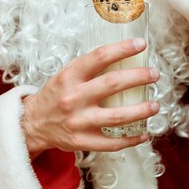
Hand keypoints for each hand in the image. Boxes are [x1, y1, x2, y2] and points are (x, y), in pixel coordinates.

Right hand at [21, 38, 159, 158]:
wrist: (33, 124)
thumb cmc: (56, 95)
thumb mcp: (66, 74)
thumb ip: (90, 67)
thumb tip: (124, 56)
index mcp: (70, 77)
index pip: (99, 57)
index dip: (122, 49)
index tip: (140, 45)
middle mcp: (73, 98)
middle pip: (112, 84)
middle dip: (138, 77)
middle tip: (154, 74)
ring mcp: (78, 122)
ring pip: (116, 116)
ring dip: (141, 111)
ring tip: (155, 105)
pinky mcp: (82, 142)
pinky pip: (112, 143)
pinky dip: (131, 139)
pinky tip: (144, 134)